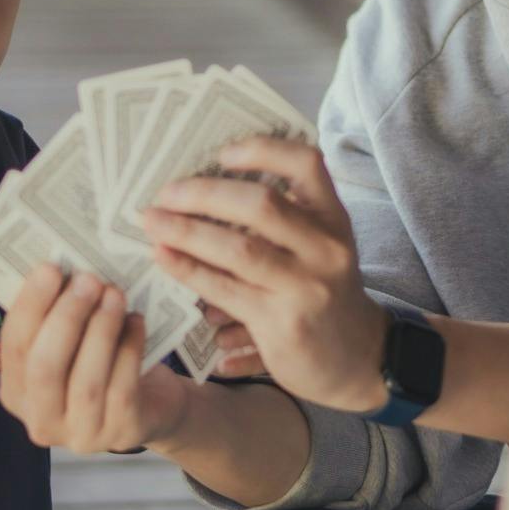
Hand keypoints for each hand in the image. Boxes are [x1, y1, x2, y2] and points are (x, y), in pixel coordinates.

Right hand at [0, 264, 191, 452]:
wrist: (153, 406)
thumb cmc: (103, 363)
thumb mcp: (72, 344)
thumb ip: (56, 317)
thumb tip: (60, 266)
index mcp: (16, 393)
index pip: (14, 348)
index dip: (31, 306)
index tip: (50, 267)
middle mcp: (41, 422)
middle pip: (45, 368)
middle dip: (66, 318)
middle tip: (88, 279)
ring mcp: (81, 435)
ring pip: (85, 380)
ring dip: (101, 330)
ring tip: (115, 294)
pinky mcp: (121, 434)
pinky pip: (122, 387)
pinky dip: (129, 349)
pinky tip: (136, 321)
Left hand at [144, 138, 390, 414]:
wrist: (356, 358)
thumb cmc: (324, 290)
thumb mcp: (322, 246)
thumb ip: (287, 217)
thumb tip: (211, 185)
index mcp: (334, 219)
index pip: (306, 164)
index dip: (263, 151)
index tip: (221, 153)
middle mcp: (325, 249)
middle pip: (261, 205)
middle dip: (204, 194)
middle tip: (165, 192)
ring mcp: (305, 287)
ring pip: (238, 250)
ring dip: (186, 232)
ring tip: (151, 221)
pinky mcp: (282, 323)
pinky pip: (225, 289)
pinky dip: (189, 270)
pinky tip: (163, 257)